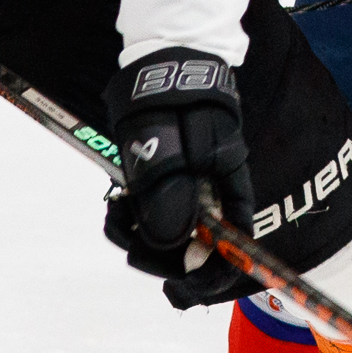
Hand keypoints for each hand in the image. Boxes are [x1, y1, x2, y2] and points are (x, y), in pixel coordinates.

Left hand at [101, 47, 253, 284]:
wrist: (163, 67)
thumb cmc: (178, 101)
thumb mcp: (175, 144)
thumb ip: (173, 192)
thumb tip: (172, 243)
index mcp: (227, 192)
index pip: (235, 247)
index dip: (214, 274)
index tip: (185, 286)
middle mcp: (209, 201)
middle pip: (194, 254)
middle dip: (160, 256)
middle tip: (130, 238)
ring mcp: (185, 198)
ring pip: (166, 243)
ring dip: (137, 240)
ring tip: (118, 214)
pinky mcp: (161, 192)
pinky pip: (147, 226)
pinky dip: (127, 225)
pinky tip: (116, 207)